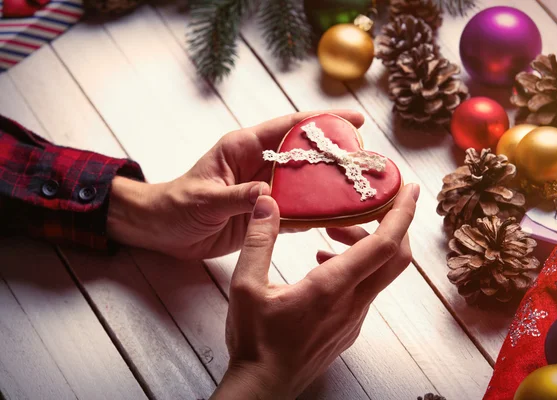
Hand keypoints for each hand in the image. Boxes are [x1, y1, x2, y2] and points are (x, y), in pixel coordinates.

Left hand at [106, 110, 363, 258]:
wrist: (163, 231)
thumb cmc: (176, 205)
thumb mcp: (204, 198)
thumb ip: (237, 196)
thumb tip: (269, 196)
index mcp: (245, 147)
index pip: (290, 127)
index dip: (322, 121)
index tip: (354, 121)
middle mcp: (260, 164)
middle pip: (306, 155)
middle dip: (336, 156)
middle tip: (367, 163)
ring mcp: (265, 189)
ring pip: (305, 184)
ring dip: (330, 187)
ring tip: (361, 192)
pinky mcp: (265, 213)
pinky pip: (296, 211)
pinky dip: (315, 214)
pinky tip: (336, 218)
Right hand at [211, 183, 419, 398]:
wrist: (264, 387)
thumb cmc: (256, 341)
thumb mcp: (246, 285)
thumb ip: (259, 240)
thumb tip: (267, 202)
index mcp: (332, 288)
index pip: (384, 245)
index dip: (402, 214)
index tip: (410, 189)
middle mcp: (352, 303)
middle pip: (395, 257)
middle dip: (391, 224)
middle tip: (368, 205)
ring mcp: (354, 319)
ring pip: (378, 273)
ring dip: (364, 246)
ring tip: (331, 234)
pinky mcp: (349, 328)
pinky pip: (365, 290)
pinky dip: (355, 267)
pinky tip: (322, 266)